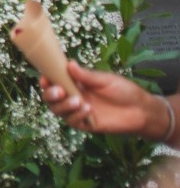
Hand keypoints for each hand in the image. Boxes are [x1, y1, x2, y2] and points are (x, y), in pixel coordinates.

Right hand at [41, 61, 169, 137]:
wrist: (142, 110)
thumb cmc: (125, 91)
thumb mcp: (105, 80)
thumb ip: (87, 75)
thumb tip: (68, 63)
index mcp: (76, 84)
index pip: (55, 82)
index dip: (47, 80)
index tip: (45, 78)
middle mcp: (74, 97)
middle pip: (51, 98)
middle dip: (50, 95)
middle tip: (59, 91)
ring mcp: (78, 111)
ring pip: (58, 110)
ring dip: (63, 106)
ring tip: (78, 101)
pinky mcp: (86, 124)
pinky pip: (72, 121)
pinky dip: (76, 115)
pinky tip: (87, 110)